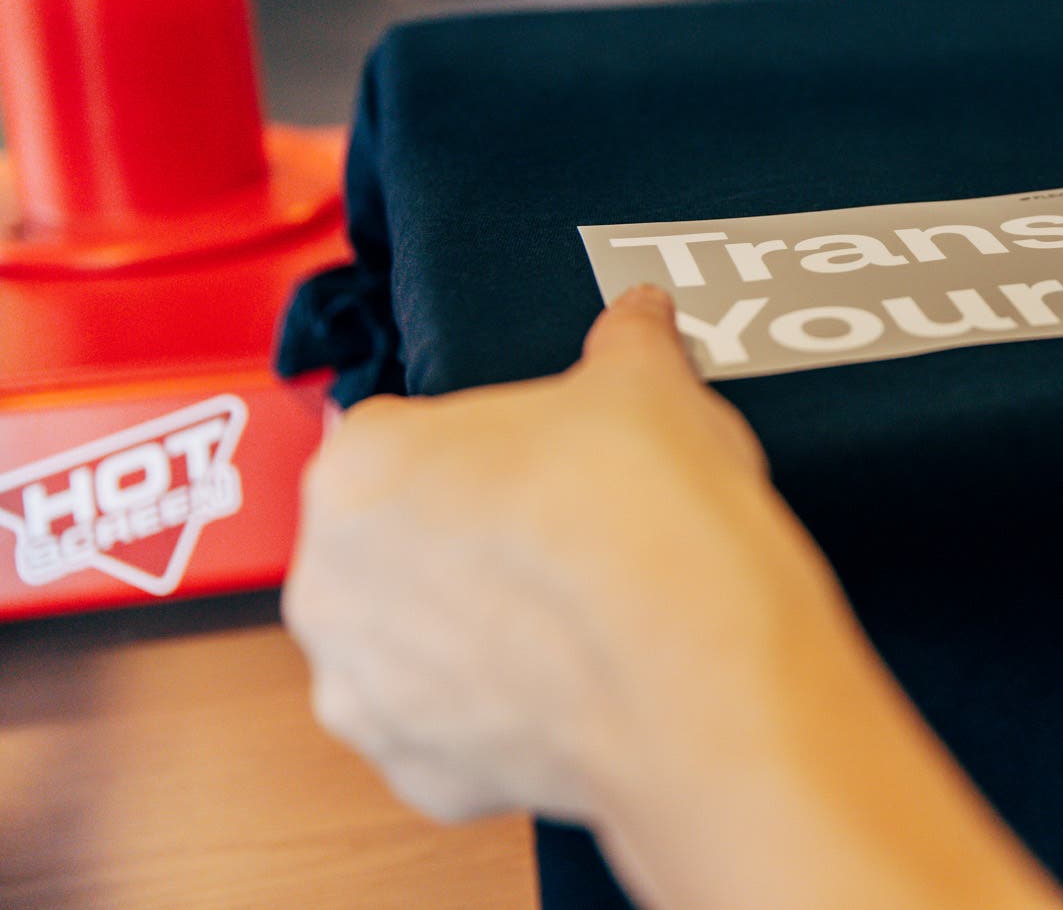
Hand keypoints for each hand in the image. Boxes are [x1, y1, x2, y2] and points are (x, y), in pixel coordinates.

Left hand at [284, 286, 1062, 909]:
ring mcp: (367, 687)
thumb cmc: (654, 530)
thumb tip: (640, 315)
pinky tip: (573, 676)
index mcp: (361, 464)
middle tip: (558, 524)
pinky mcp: (416, 772)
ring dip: (469, 622)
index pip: (397, 427)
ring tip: (571, 604)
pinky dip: (496, 706)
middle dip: (460, 531)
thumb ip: (628, 339)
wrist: (703, 681)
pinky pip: (445, 723)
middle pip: (390, 536)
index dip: (478, 438)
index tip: (535, 455)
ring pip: (410, 635)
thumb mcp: (651, 386)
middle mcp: (332, 581)